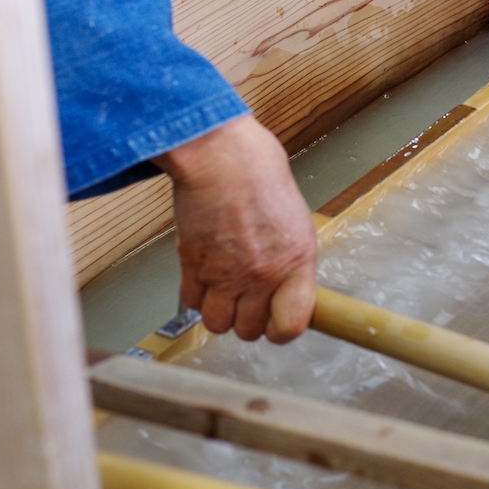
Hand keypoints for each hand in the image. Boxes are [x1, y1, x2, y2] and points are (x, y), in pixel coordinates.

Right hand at [155, 115, 317, 343]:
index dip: (283, 329)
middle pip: (250, 331)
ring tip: (227, 291)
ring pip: (218, 324)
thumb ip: (292, 259)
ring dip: (222, 312)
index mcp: (296, 261)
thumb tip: (287, 284)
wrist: (220, 157)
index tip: (280, 321)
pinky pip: (193, 302)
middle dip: (250, 319)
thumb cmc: (260, 175)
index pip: (291, 326)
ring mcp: (224, 274)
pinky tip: (207, 276)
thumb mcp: (296, 220)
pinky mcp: (193, 265)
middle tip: (250, 300)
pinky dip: (198, 295)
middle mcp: (261, 274)